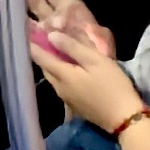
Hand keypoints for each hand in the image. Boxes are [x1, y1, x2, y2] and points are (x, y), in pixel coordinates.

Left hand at [22, 0, 139, 132]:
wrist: (124, 119)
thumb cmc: (112, 86)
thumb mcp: (96, 61)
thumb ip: (73, 47)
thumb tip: (50, 35)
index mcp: (62, 75)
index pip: (40, 56)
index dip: (32, 42)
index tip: (25, 30)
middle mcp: (58, 87)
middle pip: (45, 67)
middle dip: (40, 52)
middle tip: (38, 37)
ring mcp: (66, 98)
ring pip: (52, 76)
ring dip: (50, 63)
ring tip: (52, 49)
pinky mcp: (74, 105)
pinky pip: (60, 84)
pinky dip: (59, 73)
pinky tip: (66, 68)